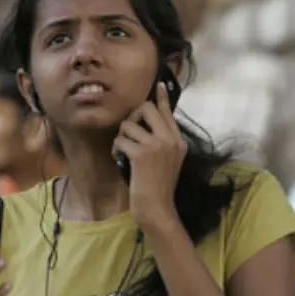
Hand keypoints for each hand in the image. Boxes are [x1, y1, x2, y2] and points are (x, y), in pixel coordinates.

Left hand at [112, 82, 186, 231]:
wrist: (158, 209)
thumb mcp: (167, 161)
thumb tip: (144, 124)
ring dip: (121, 136)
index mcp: (178, 141)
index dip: (161, 98)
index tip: (159, 86)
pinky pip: (121, 140)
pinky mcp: (142, 155)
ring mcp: (158, 146)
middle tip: (128, 132)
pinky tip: (119, 159)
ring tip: (122, 151)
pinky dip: (116, 149)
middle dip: (132, 117)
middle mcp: (170, 140)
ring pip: (129, 125)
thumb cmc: (158, 188)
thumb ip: (161, 142)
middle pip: (147, 109)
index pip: (168, 112)